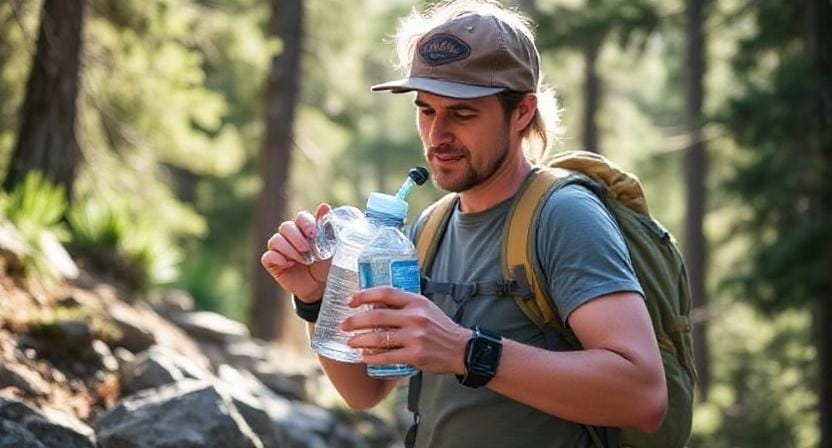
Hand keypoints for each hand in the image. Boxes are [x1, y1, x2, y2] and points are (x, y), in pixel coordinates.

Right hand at [261, 203, 331, 301]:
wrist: (320, 287)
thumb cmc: (326, 265)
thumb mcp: (330, 247)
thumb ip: (326, 227)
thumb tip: (324, 206)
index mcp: (305, 229)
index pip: (301, 217)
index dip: (305, 223)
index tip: (313, 234)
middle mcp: (290, 236)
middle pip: (286, 227)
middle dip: (296, 238)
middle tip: (306, 249)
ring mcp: (279, 248)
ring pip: (275, 240)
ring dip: (289, 250)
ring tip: (304, 261)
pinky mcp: (273, 262)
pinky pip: (268, 256)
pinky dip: (277, 258)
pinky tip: (288, 264)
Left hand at [341, 286, 470, 374]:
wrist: (461, 348)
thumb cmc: (440, 327)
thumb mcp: (425, 308)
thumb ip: (404, 305)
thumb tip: (375, 305)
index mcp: (416, 301)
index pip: (386, 293)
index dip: (365, 295)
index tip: (351, 301)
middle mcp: (415, 317)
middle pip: (377, 316)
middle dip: (355, 321)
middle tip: (344, 325)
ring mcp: (415, 337)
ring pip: (379, 338)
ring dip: (360, 340)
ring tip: (350, 342)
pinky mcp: (415, 355)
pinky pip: (387, 356)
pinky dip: (372, 357)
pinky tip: (364, 357)